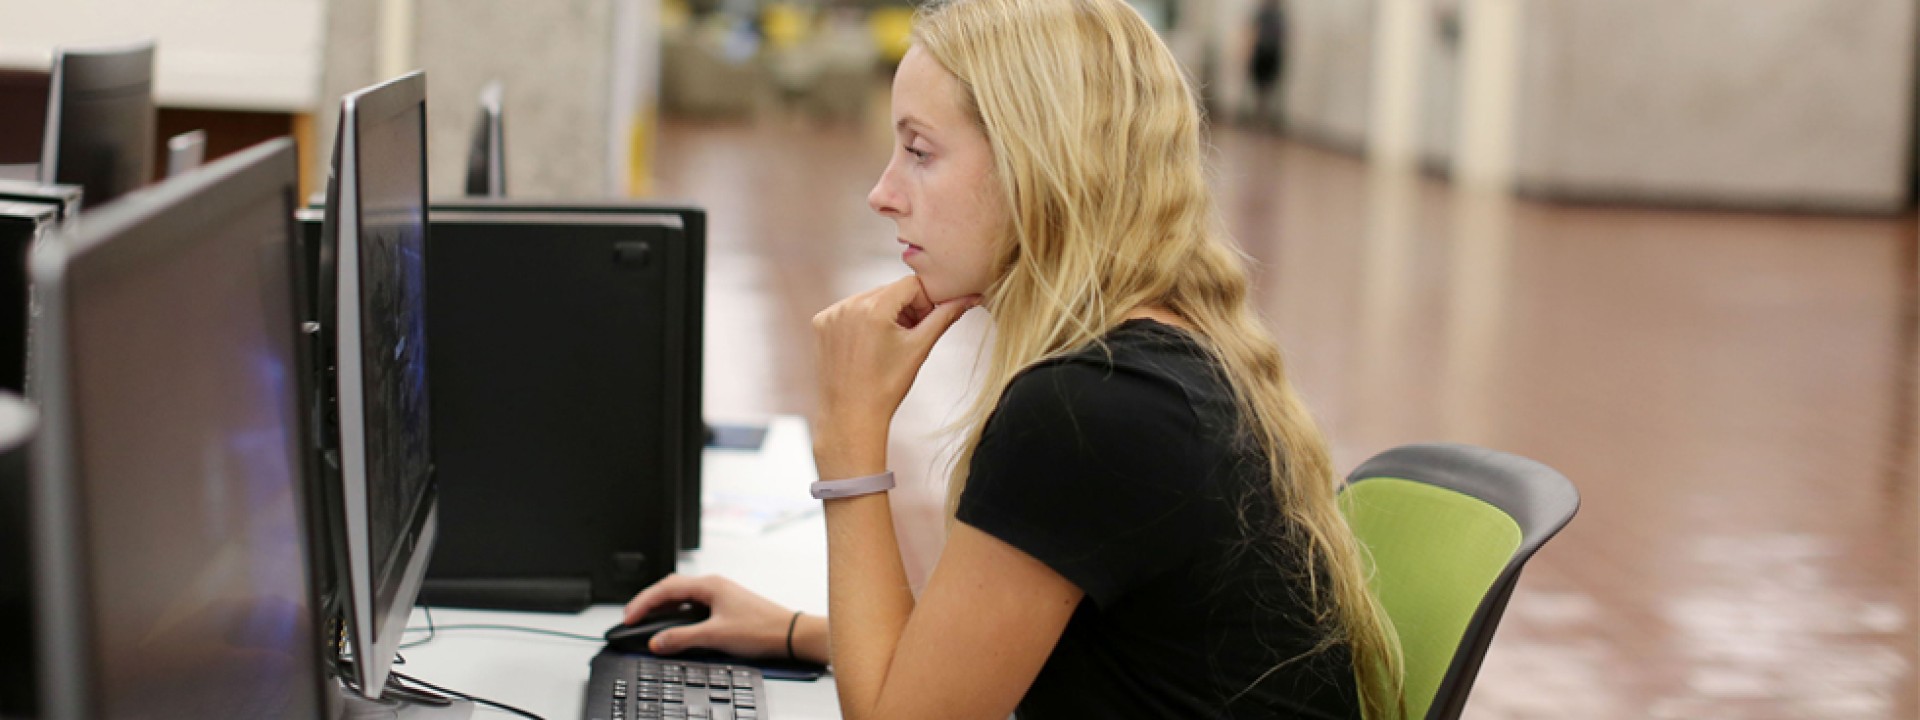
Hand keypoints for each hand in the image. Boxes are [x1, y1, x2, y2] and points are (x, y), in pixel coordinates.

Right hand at [623, 574, 796, 658]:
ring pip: (682, 597)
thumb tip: (656, 641)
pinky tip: (672, 625)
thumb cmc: (761, 629)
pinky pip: (692, 605)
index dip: (643, 602)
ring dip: (662, 608)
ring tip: (646, 621)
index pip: (666, 588)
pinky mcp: (725, 606)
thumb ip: (682, 638)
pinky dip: (677, 614)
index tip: (629, 617)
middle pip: (671, 588)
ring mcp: (719, 595)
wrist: (789, 634)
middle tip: (632, 618)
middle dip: (648, 602)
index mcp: (710, 585)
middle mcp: (713, 586)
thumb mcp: (716, 636)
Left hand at [810, 276, 979, 454]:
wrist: (851, 416)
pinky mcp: (821, 324)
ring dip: (884, 314)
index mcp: (874, 308)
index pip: (911, 284)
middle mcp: (849, 306)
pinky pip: (849, 310)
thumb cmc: (886, 387)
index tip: (925, 323)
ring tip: (888, 344)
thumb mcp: (919, 348)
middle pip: (890, 291)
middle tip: (910, 336)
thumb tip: (969, 298)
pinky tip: (868, 346)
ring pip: (870, 299)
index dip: (925, 302)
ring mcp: (831, 314)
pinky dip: (862, 321)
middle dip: (905, 308)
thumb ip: (945, 316)